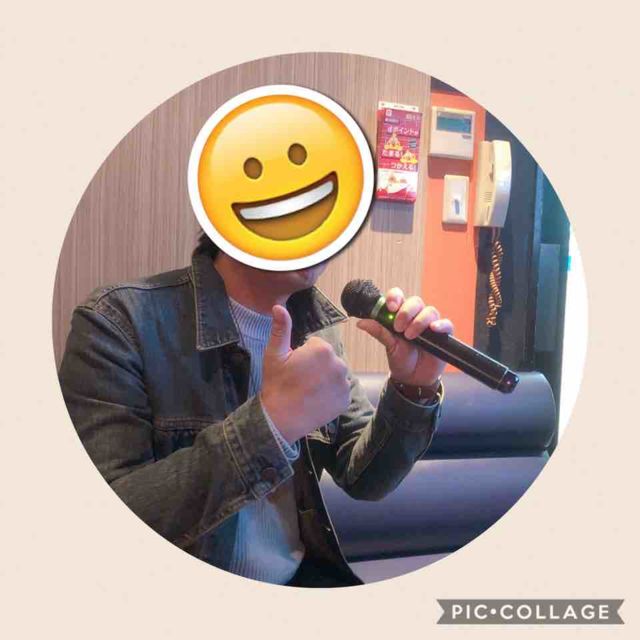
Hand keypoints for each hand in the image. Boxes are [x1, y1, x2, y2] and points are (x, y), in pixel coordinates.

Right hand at [260, 305, 350, 443]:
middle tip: (300, 380)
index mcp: (322, 349)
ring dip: (325, 380)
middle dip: (316, 367)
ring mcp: (344, 383)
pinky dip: (331, 395)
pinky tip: (316, 400)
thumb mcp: (274, 354)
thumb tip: (278, 306)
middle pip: (328, 360)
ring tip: (308, 391)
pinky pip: (340, 391)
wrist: (281, 418)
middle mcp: (339, 364)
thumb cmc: (276, 383)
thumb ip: (281, 329)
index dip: (304, 355)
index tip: (295, 368)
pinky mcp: (346, 400)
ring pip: (335, 375)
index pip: (317, 346)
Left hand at [356, 288, 453, 388]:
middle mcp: (416, 316)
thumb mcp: (389, 346)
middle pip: (415, 302)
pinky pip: (446, 324)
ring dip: (419, 321)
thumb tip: (361, 323)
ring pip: (430, 311)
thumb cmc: (401, 359)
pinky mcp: (443, 335)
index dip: (395, 297)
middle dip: (406, 312)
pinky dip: (441, 324)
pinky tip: (433, 329)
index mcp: (401, 315)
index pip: (399, 297)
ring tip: (410, 336)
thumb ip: (379, 332)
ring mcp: (430, 325)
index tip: (390, 307)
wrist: (413, 379)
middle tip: (398, 327)